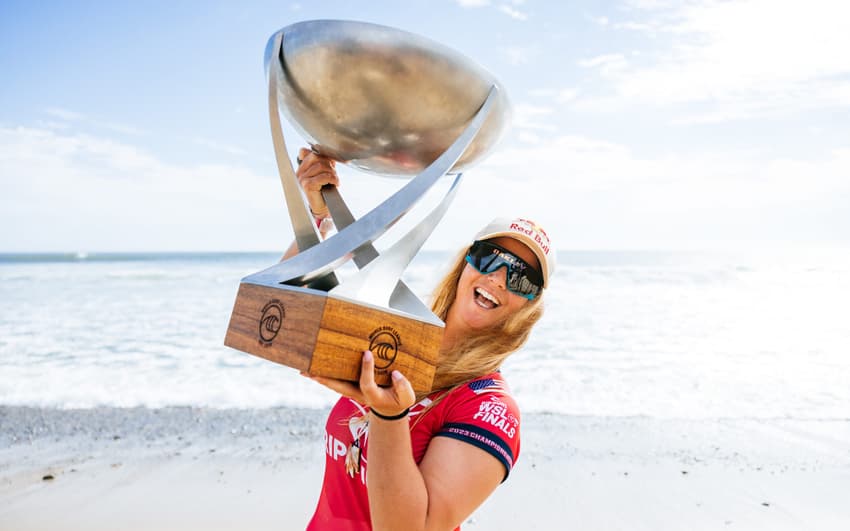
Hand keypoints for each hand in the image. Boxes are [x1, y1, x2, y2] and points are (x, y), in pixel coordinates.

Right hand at [296, 147, 338, 218]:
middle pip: (315, 156)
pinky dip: (332, 179)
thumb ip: (321, 163)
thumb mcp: (322, 174)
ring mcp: (302, 179)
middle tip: (333, 173)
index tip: (330, 163)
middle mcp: (300, 172)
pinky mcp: (307, 185)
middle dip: (328, 163)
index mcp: (302, 168)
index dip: (321, 155)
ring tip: (334, 180)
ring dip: (332, 172)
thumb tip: (327, 152)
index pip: (307, 152)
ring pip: (320, 166)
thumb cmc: (324, 191)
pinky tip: (335, 183)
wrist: (322, 208)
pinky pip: (323, 176)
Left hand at [301, 351, 415, 415]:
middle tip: (309, 372)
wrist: (390, 410)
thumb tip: (396, 374)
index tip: (367, 353)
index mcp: (372, 396)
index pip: (366, 382)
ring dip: (319, 378)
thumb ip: (403, 386)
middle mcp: (358, 394)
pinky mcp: (350, 386)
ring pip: (333, 384)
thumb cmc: (399, 400)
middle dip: (324, 379)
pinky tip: (313, 369)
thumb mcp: (407, 397)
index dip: (366, 369)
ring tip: (303, 370)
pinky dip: (324, 376)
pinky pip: (335, 381)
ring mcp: (353, 391)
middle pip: (339, 387)